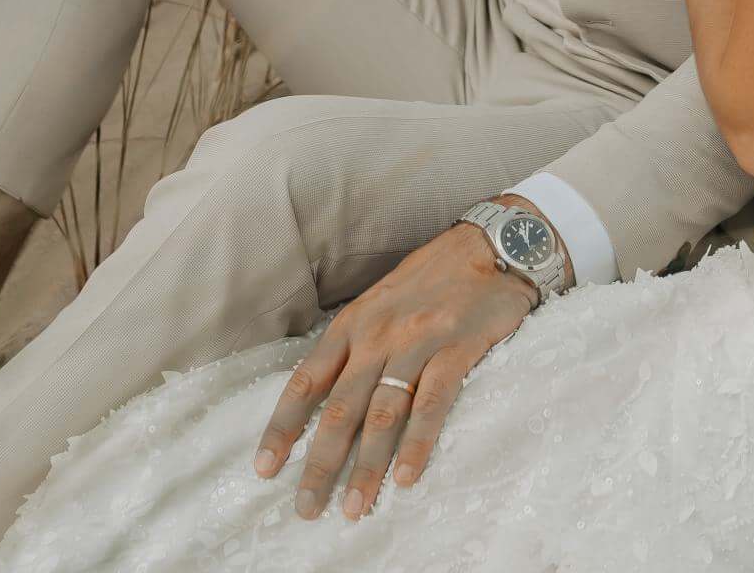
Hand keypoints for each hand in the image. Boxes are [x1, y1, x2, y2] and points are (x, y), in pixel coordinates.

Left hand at [251, 210, 540, 520]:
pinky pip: (432, 403)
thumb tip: (322, 394)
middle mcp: (376, 336)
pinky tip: (407, 477)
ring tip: (354, 507)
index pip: (306, 383)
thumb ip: (353, 345)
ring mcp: (416, 342)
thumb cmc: (430, 280)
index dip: (283, 428)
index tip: (265, 468)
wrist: (489, 246)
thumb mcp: (378, 305)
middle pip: (340, 409)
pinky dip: (417, 443)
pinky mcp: (456, 348)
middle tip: (307, 508)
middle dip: (320, 463)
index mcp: (351, 326)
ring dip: (366, 466)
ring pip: (382, 413)